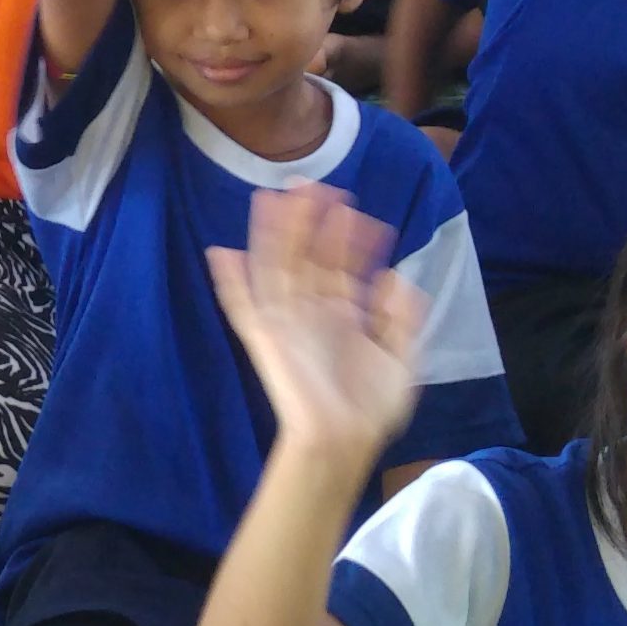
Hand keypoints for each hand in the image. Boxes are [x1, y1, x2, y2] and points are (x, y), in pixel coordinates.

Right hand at [203, 181, 425, 464]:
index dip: (350, 238)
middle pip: (307, 257)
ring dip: (273, 234)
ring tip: (273, 197)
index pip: (343, 266)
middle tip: (313, 184)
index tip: (356, 208)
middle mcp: (314, 313)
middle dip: (310, 222)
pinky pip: (243, 306)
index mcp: (345, 316)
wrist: (344, 441)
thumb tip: (392, 274)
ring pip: (276, 268)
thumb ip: (402, 317)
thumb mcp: (403, 359)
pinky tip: (222, 253)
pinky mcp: (264, 339)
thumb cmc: (372, 409)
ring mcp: (287, 323)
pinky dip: (231, 282)